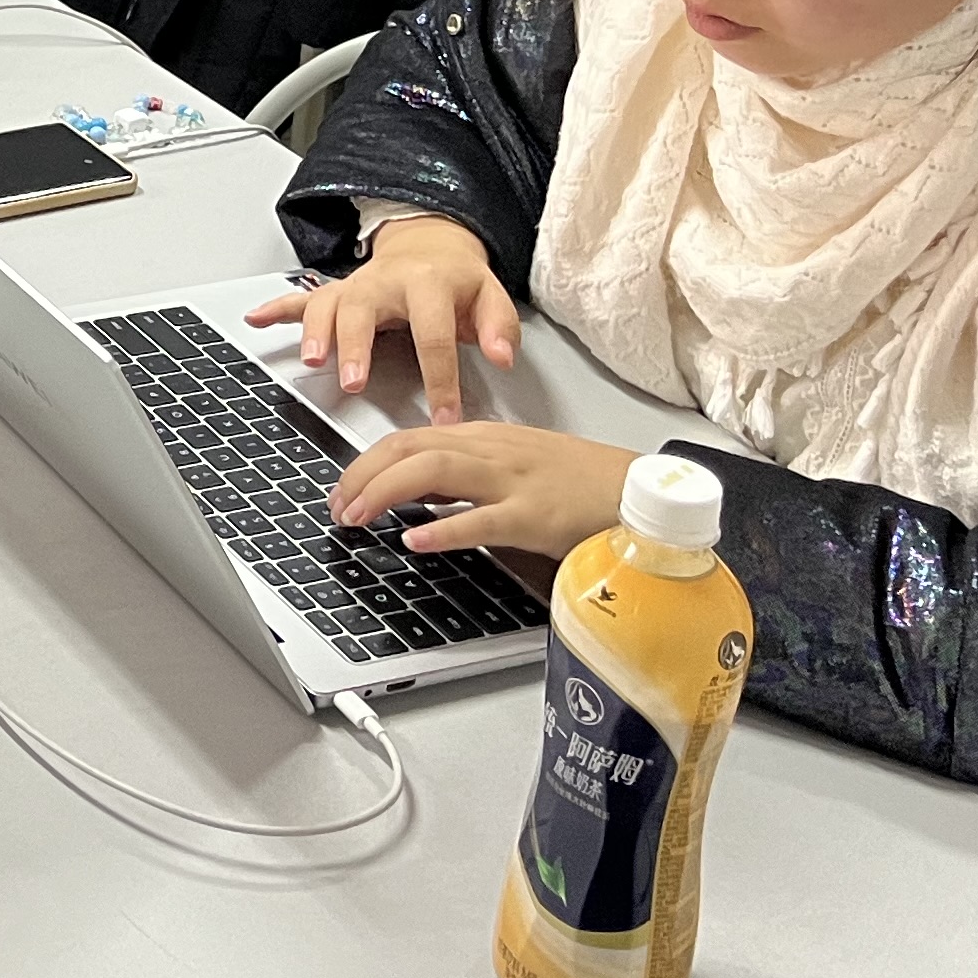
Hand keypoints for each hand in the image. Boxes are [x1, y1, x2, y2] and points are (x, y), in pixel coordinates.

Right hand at [244, 213, 519, 425]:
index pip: (434, 334)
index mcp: (429, 283)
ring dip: (315, 331)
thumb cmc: (457, 281)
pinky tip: (256, 319)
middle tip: (354, 381)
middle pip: (365, 311)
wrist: (430, 243)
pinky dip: (276, 308)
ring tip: (311, 360)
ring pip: (328, 304)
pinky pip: (302, 298)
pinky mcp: (338, 291)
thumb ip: (499, 327)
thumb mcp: (491, 297)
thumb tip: (502, 357)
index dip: (440, 379)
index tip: (443, 416)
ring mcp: (357, 285)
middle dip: (356, 346)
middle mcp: (386, 281)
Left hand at [330, 421, 633, 562]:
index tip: (342, 487)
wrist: (641, 491)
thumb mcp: (514, 467)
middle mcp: (491, 451)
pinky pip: (481, 519)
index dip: (366, 461)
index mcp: (484, 439)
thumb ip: (466, 477)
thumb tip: (417, 493)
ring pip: (434, 470)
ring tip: (356, 516)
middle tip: (336, 506)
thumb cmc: (582, 483)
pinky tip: (415, 539)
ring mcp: (513, 482)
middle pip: (409, 448)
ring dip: (385, 492)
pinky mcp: (536, 516)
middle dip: (362, 474)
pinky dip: (442, 528)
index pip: (408, 438)